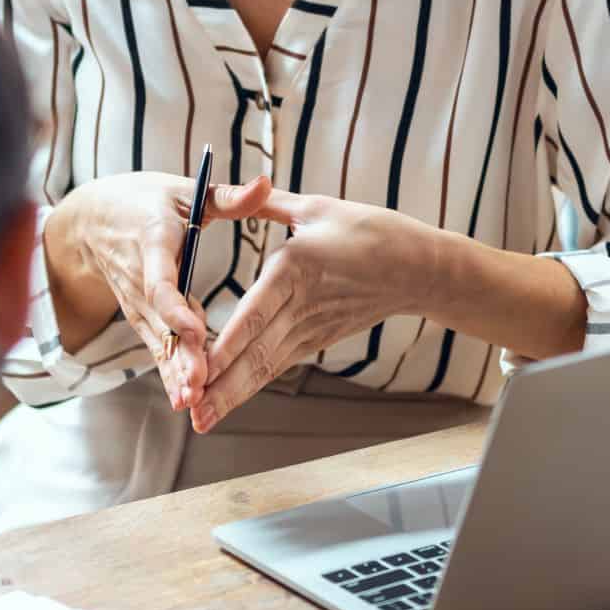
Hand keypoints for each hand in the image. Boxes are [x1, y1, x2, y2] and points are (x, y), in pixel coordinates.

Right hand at [48, 172, 271, 407]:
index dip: (175, 308)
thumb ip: (227, 196)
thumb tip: (265, 184)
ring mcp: (137, 304)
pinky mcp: (141, 318)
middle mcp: (139, 279)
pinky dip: (169, 373)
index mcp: (152, 243)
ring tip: (193, 400)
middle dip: (179, 355)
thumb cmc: (146, 202)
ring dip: (174, 372)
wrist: (93, 221)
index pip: (160, 282)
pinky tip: (185, 400)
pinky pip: (156, 347)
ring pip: (158, 341)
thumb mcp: (184, 190)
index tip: (196, 329)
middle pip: (160, 324)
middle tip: (198, 384)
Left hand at [191, 180, 435, 432]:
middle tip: (191, 411)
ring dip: (233, 394)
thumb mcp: (317, 208)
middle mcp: (300, 306)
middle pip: (256, 353)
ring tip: (203, 419)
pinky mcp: (317, 339)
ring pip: (266, 367)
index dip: (226, 345)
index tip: (200, 367)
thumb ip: (267, 205)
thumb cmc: (371, 232)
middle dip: (222, 385)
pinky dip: (252, 385)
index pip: (255, 315)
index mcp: (295, 269)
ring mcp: (310, 328)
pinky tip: (228, 401)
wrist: (417, 269)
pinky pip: (279, 365)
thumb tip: (237, 189)